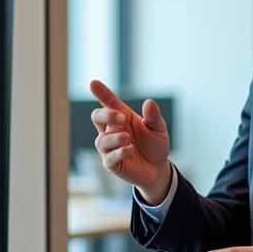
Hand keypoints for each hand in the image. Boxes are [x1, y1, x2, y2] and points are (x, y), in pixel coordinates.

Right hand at [89, 79, 171, 203]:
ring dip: (115, 138)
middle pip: (97, 117)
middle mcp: (112, 130)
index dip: (101, 93)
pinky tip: (130, 150)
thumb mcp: (158, 128)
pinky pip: (108, 158)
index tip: (93, 83)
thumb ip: (153, 116)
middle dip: (106, 115)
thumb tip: (149, 102)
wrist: (159, 168)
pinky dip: (119, 152)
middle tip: (122, 118)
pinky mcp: (112, 164)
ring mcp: (110, 148)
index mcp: (122, 117)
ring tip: (128, 139)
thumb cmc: (155, 145)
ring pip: (101, 140)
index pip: (108, 102)